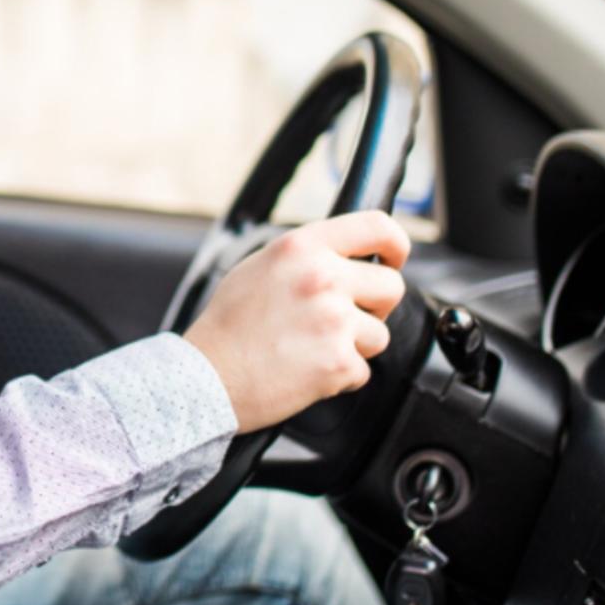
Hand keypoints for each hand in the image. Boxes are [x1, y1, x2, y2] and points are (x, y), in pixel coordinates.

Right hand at [183, 211, 411, 434]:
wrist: (208, 376)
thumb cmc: (228, 325)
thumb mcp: (261, 265)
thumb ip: (306, 255)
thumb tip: (346, 257)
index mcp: (302, 247)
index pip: (377, 228)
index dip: (396, 245)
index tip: (393, 258)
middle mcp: (322, 277)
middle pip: (390, 286)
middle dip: (374, 304)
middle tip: (344, 317)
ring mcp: (334, 321)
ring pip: (379, 333)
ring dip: (354, 344)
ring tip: (313, 347)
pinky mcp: (339, 362)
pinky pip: (362, 370)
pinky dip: (339, 375)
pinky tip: (307, 369)